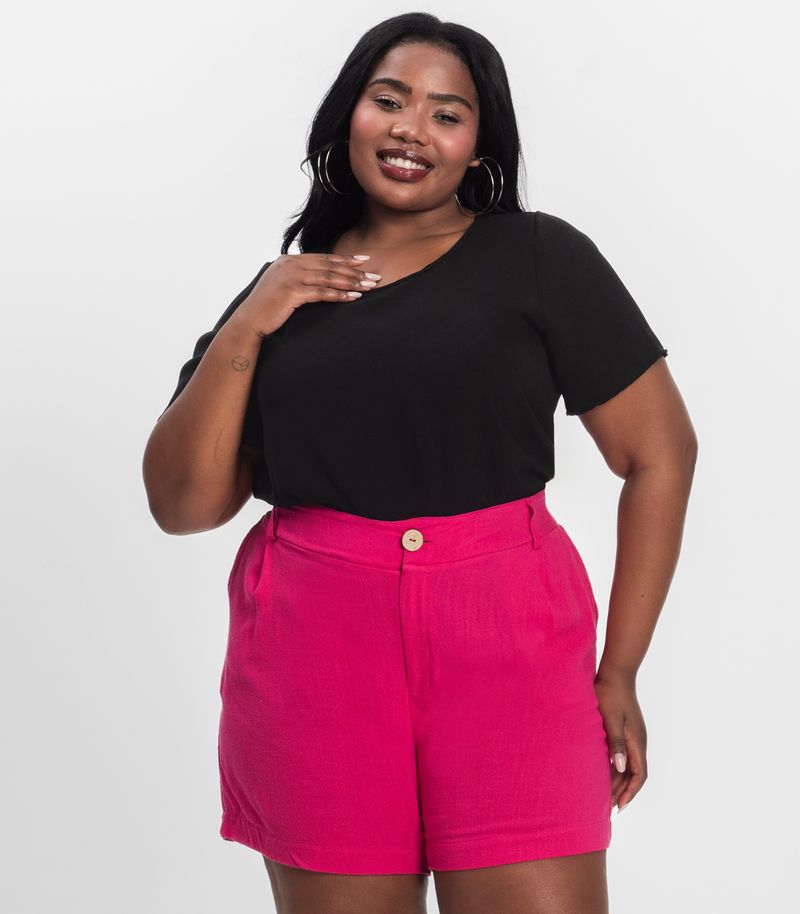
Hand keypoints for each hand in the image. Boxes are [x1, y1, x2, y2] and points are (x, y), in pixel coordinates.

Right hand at [232, 253, 381, 337]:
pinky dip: (340, 294)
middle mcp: (290, 264)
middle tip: (374, 276)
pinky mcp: (292, 291)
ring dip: (352, 282)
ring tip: (369, 286)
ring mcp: (291, 276)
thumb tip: (317, 279)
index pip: (324, 258)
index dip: (346, 259)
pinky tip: (354, 297)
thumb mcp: (282, 287)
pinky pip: (322, 292)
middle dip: (354, 271)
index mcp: (289, 260)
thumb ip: (298, 279)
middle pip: (330, 266)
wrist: (249, 321)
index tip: (364, 261)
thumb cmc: (267, 308)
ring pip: (329, 277)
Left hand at [594, 672, 647, 812]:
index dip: (629, 792)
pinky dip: (615, 767)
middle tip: (608, 807)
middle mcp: (638, 741)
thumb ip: (616, 743)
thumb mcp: (611, 719)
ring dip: (618, 781)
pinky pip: (623, 755)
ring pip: (628, 766)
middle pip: (634, 774)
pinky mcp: (626, 730)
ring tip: (604, 795)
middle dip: (622, 791)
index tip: (618, 806)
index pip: (638, 775)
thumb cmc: (610, 694)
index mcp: (637, 741)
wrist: (615, 673)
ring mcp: (633, 736)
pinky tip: (603, 772)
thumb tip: (619, 767)